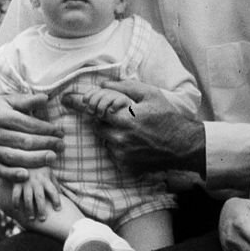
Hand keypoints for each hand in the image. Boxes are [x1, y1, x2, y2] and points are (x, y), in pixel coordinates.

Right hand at [0, 94, 62, 181]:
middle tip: (61, 146)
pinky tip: (26, 176)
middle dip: (45, 144)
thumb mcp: (7, 101)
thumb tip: (45, 98)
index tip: (60, 133)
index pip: (26, 124)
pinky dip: (11, 175)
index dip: (45, 129)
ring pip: (13, 156)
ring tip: (52, 158)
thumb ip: (26, 100)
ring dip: (34, 159)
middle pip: (22, 141)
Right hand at [11, 167, 60, 222]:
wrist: (23, 159)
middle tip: (43, 219)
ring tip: (32, 218)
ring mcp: (25, 182)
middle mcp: (36, 181)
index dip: (56, 201)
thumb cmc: (39, 169)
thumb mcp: (49, 172)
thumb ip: (54, 183)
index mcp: (46, 178)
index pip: (53, 191)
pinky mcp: (16, 183)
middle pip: (40, 197)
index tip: (58, 210)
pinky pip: (15, 195)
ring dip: (29, 209)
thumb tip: (62, 195)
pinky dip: (16, 203)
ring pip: (27, 199)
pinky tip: (17, 210)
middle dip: (42, 209)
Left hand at [63, 79, 205, 175]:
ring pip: (105, 140)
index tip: (66, 99)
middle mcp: (120, 137)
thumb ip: (126, 87)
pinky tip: (136, 143)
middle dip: (102, 120)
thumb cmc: (168, 118)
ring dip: (112, 134)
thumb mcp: (152, 95)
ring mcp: (122, 154)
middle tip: (117, 116)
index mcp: (125, 118)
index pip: (94, 109)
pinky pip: (114, 153)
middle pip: (96, 126)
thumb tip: (104, 84)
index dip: (80, 103)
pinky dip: (119, 147)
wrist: (183, 146)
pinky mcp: (125, 166)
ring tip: (132, 131)